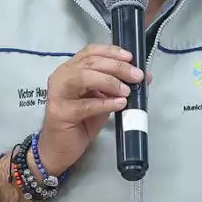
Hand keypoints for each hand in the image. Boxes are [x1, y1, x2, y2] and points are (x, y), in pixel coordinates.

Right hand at [36, 45, 143, 173]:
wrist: (58, 149)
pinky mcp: (61, 113)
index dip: (111, 52)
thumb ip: (117, 88)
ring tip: (127, 90)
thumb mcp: (101, 101)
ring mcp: (59, 94)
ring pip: (85, 77)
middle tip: (137, 76)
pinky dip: (106, 102)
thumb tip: (144, 77)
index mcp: (70, 70)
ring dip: (110, 81)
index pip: (90, 52)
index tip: (130, 57)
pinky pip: (86, 104)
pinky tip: (120, 104)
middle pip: (91, 63)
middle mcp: (61, 77)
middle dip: (117, 67)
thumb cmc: (79, 124)